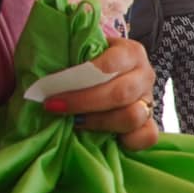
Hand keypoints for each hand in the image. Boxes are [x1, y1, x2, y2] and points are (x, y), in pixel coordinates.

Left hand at [42, 38, 158, 150]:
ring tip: (75, 122)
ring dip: (99, 123)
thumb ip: (69, 55)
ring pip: (132, 117)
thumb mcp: (79, 50)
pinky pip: (148, 137)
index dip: (79, 80)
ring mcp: (148, 101)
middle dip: (84, 103)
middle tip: (56, 108)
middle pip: (120, 93)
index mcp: (130, 52)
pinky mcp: (149, 124)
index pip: (109, 65)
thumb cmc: (86, 63)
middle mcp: (144, 75)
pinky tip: (104, 139)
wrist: (105, 77)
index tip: (51, 91)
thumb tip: (44, 71)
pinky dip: (127, 142)